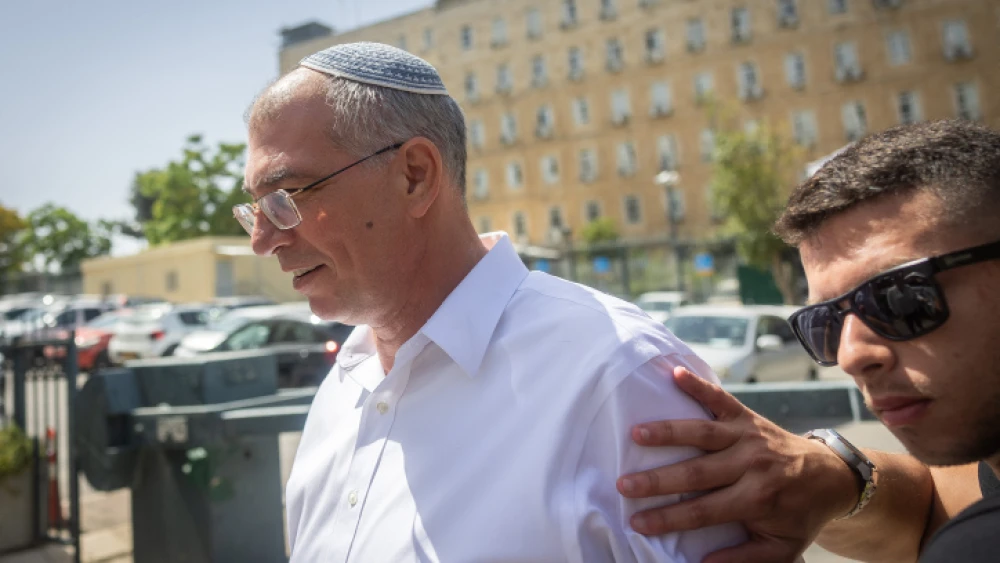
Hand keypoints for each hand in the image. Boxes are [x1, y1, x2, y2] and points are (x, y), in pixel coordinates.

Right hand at [616, 367, 859, 562]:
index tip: (637, 522)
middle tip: (623, 484)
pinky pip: (721, 398)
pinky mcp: (748, 416)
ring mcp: (748, 436)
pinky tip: (676, 373)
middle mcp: (752, 465)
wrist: (831, 477)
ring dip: (668, 432)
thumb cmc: (797, 515)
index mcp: (757, 499)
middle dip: (657, 480)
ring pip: (703, 433)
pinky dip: (699, 385)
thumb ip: (744, 559)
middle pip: (697, 473)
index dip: (668, 518)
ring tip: (636, 433)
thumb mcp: (780, 548)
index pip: (703, 511)